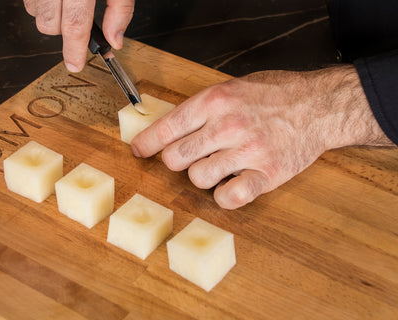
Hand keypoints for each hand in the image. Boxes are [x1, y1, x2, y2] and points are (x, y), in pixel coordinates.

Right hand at [24, 0, 134, 71]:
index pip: (74, 25)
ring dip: (51, 16)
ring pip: (35, 13)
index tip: (76, 65)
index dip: (75, 50)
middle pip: (49, 25)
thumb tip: (114, 41)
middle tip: (79, 19)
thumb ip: (119, 11)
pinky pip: (27, 1)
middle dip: (63, 31)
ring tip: (68, 4)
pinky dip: (41, 4)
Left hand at [131, 66, 391, 209]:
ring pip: (197, 179)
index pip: (167, 128)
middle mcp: (227, 126)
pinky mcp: (266, 175)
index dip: (147, 143)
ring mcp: (247, 152)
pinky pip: (229, 197)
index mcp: (215, 101)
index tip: (139, 150)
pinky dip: (224, 196)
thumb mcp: (232, 87)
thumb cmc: (275, 93)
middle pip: (175, 159)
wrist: (319, 106)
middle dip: (177, 160)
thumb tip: (169, 127)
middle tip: (190, 156)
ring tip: (217, 166)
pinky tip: (231, 184)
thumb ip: (202, 107)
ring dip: (202, 176)